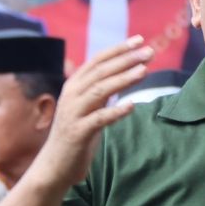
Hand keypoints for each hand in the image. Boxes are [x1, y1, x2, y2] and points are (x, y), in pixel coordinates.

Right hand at [27, 38, 153, 188]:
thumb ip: (101, 90)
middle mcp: (71, 95)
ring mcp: (73, 113)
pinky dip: (115, 111)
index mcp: (74, 86)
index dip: (119, 49)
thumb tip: (123, 72)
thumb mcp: (88, 107)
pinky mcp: (77, 133)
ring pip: (100, 91)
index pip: (98, 61)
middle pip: (101, 72)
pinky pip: (98, 119)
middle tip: (149, 52)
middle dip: (126, 60)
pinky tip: (131, 105)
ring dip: (123, 79)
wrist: (54, 166)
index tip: (140, 40)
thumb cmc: (76, 134)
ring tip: (144, 70)